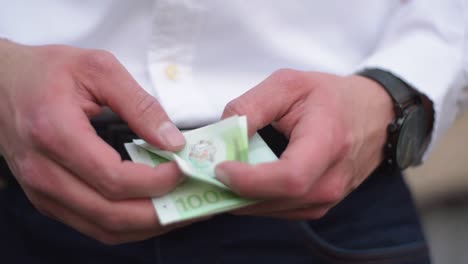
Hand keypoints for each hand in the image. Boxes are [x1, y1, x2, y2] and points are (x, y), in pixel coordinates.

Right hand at [0, 40, 187, 243]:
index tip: (183, 167)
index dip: (156, 181)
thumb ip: (140, 105)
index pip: (113, 179)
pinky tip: (154, 211)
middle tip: (195, 200)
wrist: (1, 84)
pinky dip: (129, 226)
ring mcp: (43, 193)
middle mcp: (44, 173)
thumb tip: (173, 141)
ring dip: (149, 226)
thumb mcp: (99, 70)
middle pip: (112, 214)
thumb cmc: (47, 72)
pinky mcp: (48, 200)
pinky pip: (94, 226)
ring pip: (105, 229)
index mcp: (55, 134)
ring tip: (182, 210)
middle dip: (161, 213)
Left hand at [215, 69, 393, 218]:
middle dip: (234, 190)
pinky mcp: (318, 205)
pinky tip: (240, 182)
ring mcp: (327, 199)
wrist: (371, 115)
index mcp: (328, 144)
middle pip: (275, 199)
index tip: (220, 168)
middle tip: (204, 173)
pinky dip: (254, 200)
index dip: (251, 180)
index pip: (290, 178)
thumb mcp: (289, 84)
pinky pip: (278, 210)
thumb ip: (252, 105)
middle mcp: (331, 181)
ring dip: (240, 197)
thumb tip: (222, 133)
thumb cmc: (330, 97)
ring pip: (272, 210)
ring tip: (217, 176)